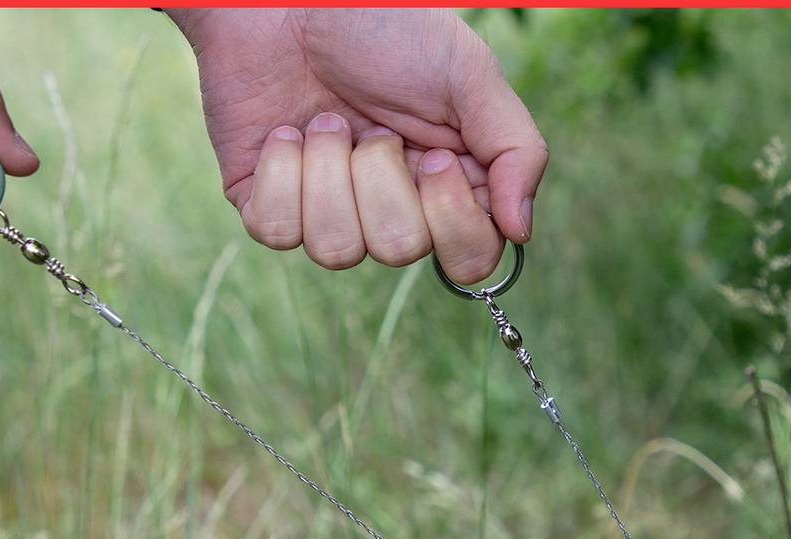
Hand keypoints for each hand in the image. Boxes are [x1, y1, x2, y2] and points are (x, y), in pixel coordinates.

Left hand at [169, 9, 546, 282]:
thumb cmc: (386, 26)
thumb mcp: (469, 75)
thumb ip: (514, 152)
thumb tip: (521, 234)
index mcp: (448, 187)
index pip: (469, 259)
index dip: (453, 220)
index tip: (437, 160)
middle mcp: (390, 209)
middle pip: (400, 252)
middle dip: (383, 177)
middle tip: (377, 126)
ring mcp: (328, 211)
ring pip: (336, 250)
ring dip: (331, 170)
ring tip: (328, 120)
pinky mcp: (269, 204)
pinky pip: (278, 231)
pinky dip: (283, 171)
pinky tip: (287, 131)